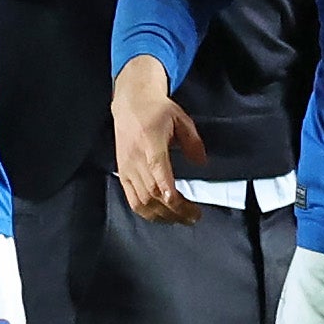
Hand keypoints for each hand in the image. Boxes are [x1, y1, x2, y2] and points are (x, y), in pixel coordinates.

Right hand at [111, 57, 205, 223]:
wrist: (130, 104)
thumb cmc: (157, 110)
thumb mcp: (181, 118)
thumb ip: (192, 141)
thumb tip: (201, 162)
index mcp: (150, 142)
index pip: (156, 168)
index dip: (166, 187)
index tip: (177, 202)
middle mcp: (135, 158)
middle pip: (152, 190)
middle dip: (174, 208)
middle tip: (194, 217)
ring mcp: (126, 167)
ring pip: (141, 199)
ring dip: (162, 214)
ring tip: (181, 220)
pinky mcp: (122, 173)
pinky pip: (132, 198)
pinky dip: (146, 211)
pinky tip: (162, 216)